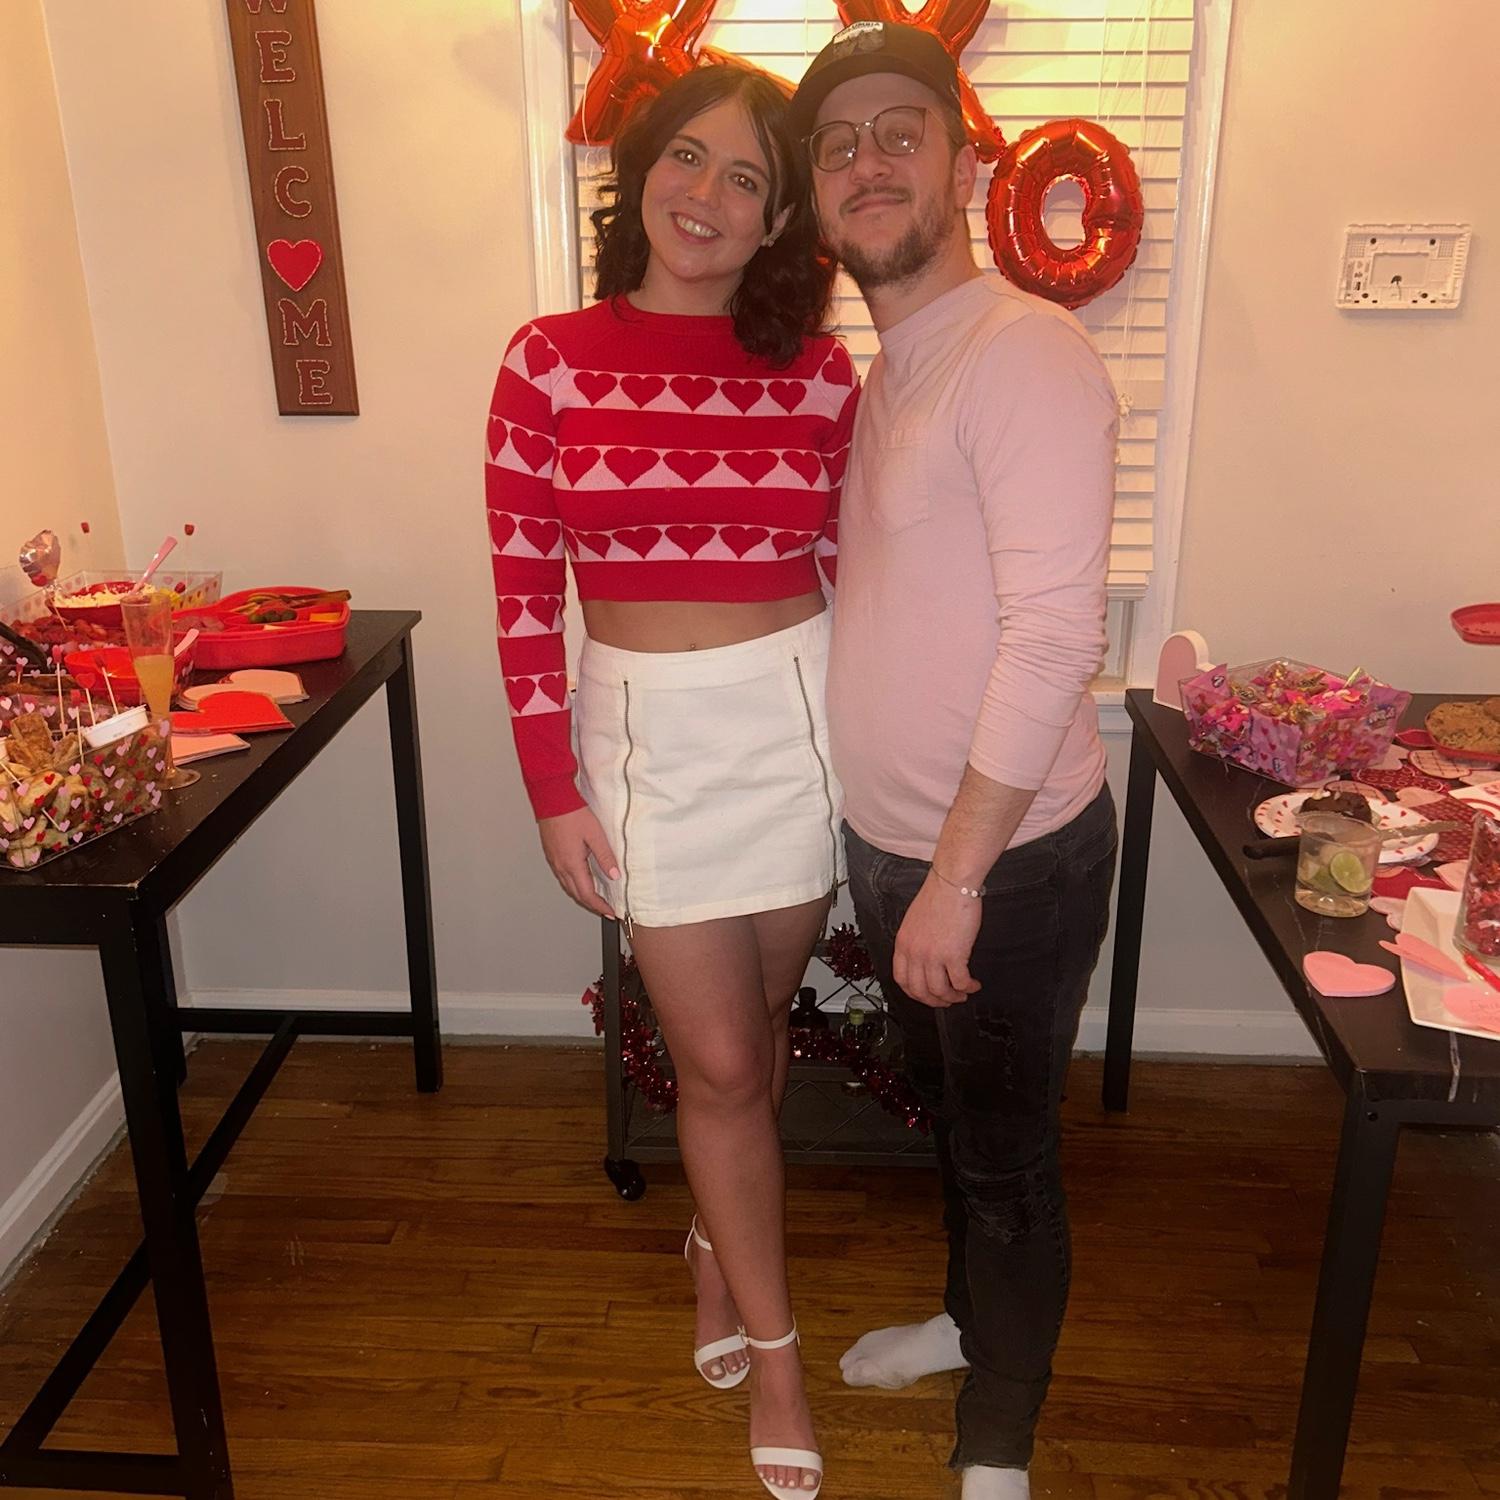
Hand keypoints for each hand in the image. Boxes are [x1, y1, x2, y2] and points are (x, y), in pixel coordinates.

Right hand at [538, 806, 619, 918]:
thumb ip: (605, 856)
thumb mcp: (595, 835)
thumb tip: (615, 875)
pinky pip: (562, 877)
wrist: (552, 801)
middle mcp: (560, 866)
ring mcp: (554, 861)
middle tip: (605, 909)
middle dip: (591, 904)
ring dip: (582, 895)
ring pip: (568, 886)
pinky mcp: (552, 854)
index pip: (587, 894)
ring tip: (595, 898)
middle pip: (576, 894)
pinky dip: (574, 884)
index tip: (610, 911)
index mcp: (572, 864)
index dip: (600, 906)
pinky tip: (581, 880)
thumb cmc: (572, 814)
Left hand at [893, 874, 982, 1007]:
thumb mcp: (915, 922)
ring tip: (963, 994)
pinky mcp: (953, 955)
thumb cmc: (938, 897)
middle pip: (919, 991)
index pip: (902, 979)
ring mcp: (933, 956)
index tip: (926, 995)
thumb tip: (926, 959)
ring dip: (953, 997)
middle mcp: (915, 952)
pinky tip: (973, 984)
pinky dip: (968, 988)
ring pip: (940, 991)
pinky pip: (960, 982)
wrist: (952, 884)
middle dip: (935, 1001)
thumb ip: (917, 942)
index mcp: (903, 944)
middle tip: (947, 1000)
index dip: (915, 993)